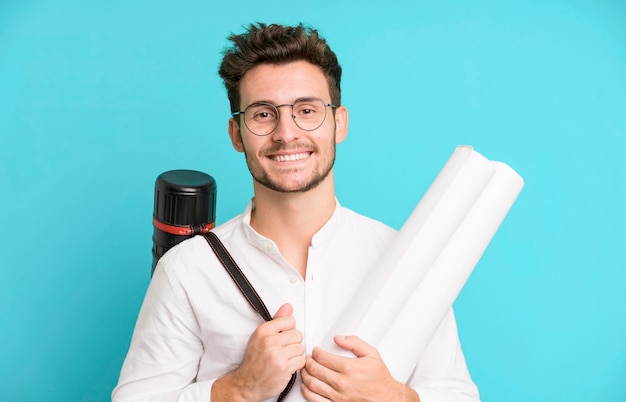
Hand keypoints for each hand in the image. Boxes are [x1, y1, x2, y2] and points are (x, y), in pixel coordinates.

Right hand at [211, 304, 304, 401]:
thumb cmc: (255, 360)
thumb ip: (277, 320)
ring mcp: (277, 355)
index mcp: (263, 330)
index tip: (283, 337)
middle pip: (298, 334)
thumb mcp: (261, 336)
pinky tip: (287, 366)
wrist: (247, 383)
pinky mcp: (284, 368)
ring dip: (295, 355)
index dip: (289, 330)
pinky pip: (301, 360)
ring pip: (300, 348)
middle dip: (293, 343)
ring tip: (284, 359)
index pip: (290, 320)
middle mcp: (269, 341)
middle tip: (283, 351)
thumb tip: (288, 307)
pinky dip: (296, 365)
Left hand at [300, 335, 419, 401]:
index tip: (315, 351)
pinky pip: (315, 400)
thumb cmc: (380, 380)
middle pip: (315, 369)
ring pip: (312, 384)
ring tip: (306, 370)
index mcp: (349, 368)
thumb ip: (354, 343)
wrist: (388, 399)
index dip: (315, 352)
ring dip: (305, 375)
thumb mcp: (372, 354)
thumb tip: (339, 338)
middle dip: (308, 362)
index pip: (322, 357)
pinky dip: (307, 392)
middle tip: (308, 359)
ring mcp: (338, 397)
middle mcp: (342, 383)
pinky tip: (307, 386)